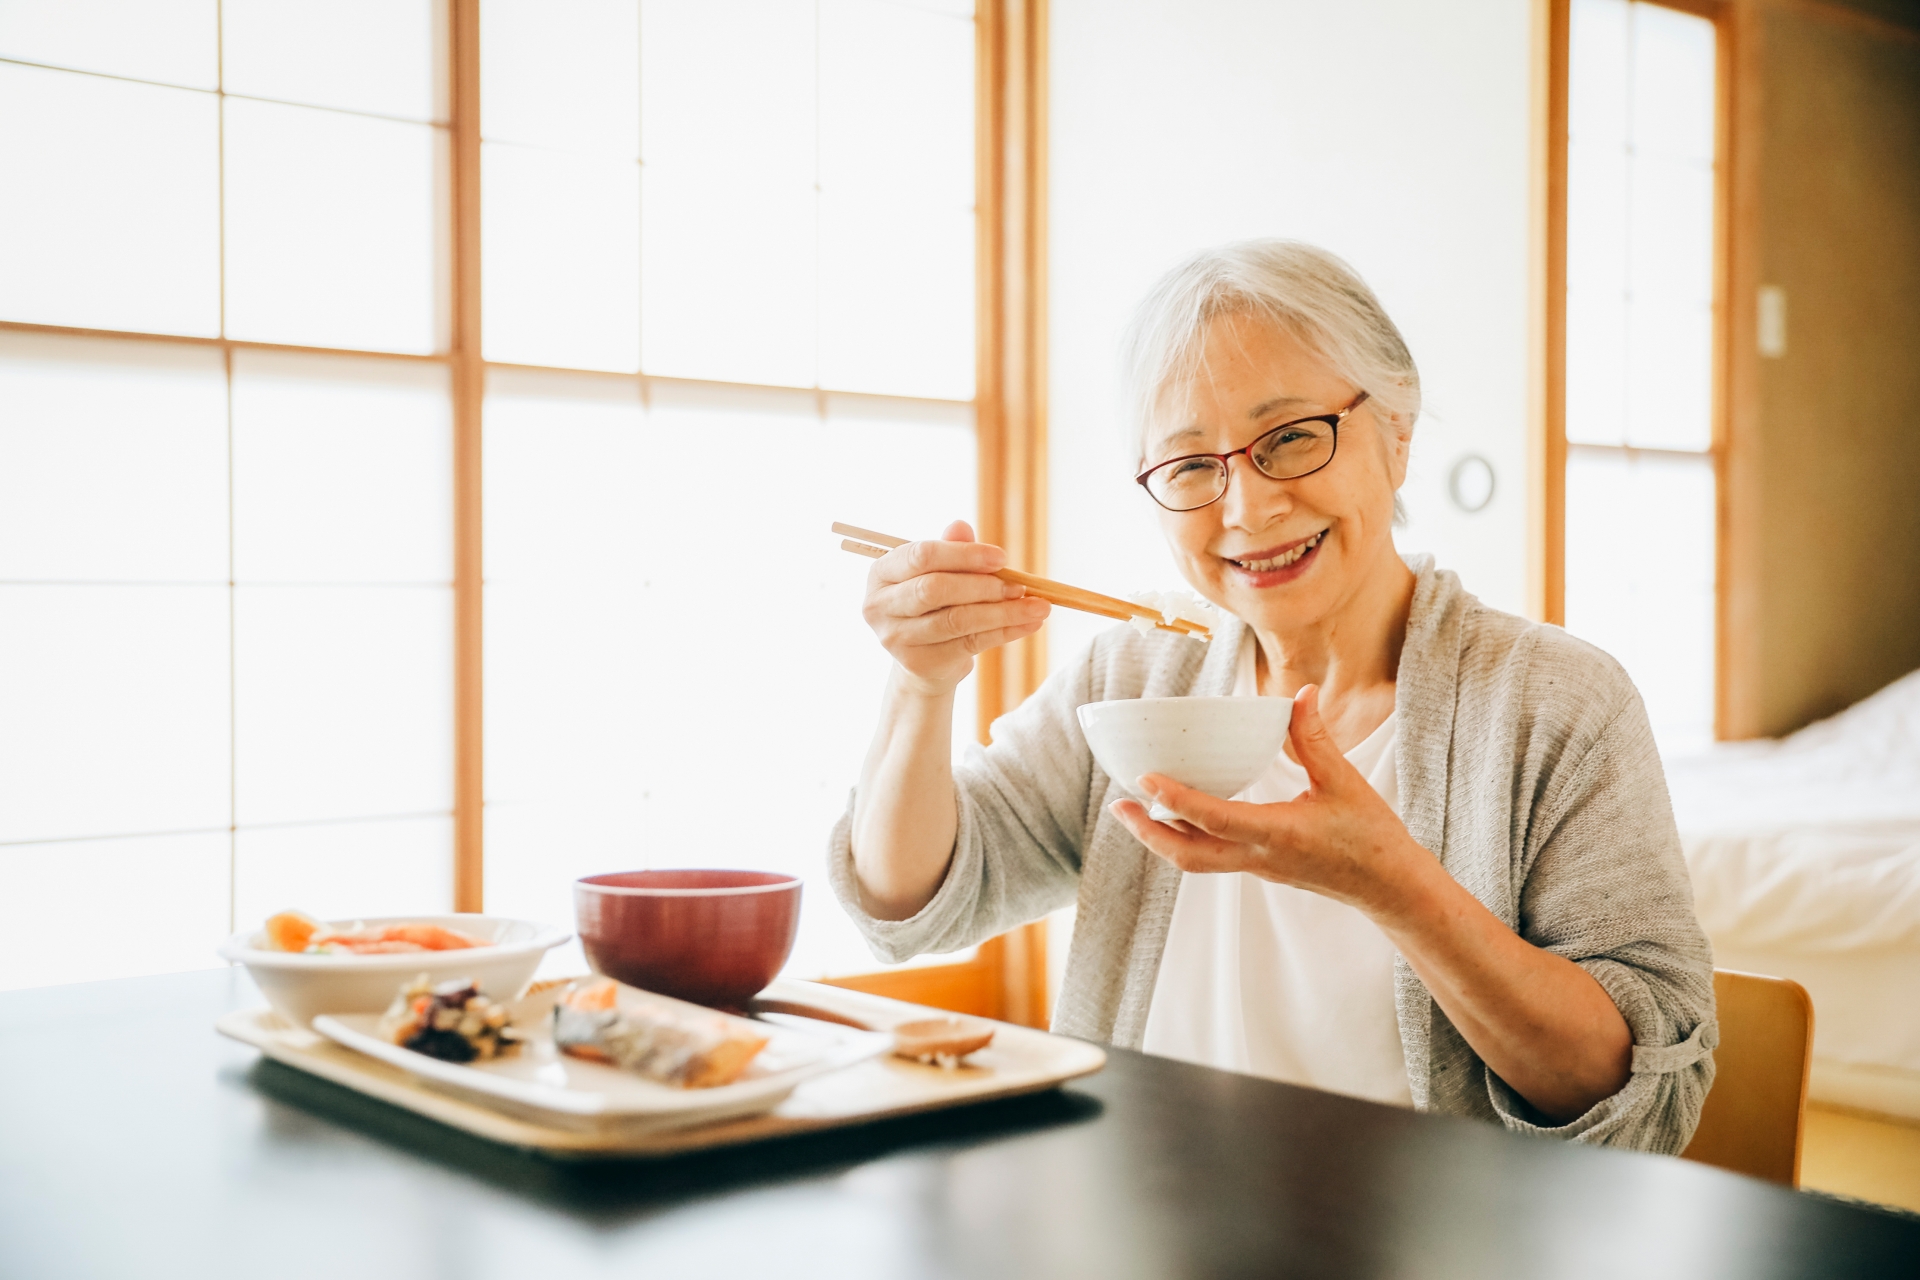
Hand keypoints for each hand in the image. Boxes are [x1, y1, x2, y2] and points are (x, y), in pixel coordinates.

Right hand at [862, 519, 1050, 696]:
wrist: (925, 655)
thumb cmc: (934, 602)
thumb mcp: (940, 571)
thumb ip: (951, 549)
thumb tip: (961, 526)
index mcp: (881, 573)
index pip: (921, 556)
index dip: (964, 555)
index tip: (1002, 558)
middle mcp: (879, 606)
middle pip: (934, 589)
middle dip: (982, 585)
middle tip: (1020, 586)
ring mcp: (896, 638)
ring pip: (956, 620)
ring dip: (1002, 612)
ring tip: (1036, 606)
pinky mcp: (919, 663)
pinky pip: (970, 644)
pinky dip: (1005, 632)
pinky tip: (1029, 623)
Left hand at [1108, 685, 1432, 920]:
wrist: (1389, 888)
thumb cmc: (1372, 837)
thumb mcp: (1346, 783)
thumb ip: (1316, 738)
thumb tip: (1301, 693)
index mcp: (1278, 834)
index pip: (1215, 818)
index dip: (1176, 799)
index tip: (1144, 778)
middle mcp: (1259, 857)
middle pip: (1187, 855)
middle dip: (1148, 832)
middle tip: (1119, 805)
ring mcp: (1257, 867)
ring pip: (1194, 861)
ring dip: (1160, 838)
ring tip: (1134, 810)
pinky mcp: (1261, 867)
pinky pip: (1211, 857)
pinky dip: (1185, 838)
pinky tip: (1176, 816)